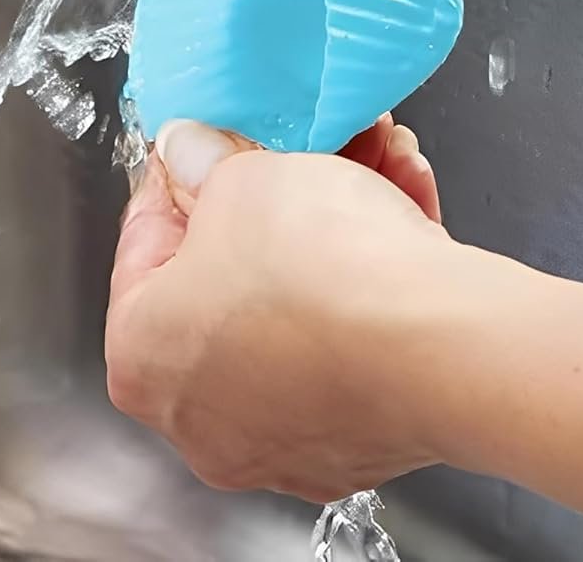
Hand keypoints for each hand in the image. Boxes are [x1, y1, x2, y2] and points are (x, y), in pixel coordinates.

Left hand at [105, 115, 456, 501]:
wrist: (440, 346)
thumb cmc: (319, 271)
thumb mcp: (238, 175)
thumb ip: (202, 159)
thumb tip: (190, 151)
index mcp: (142, 357)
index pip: (142, 245)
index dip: (181, 177)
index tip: (207, 144)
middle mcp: (203, 418)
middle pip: (230, 275)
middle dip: (275, 197)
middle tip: (296, 147)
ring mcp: (286, 439)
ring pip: (302, 300)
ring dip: (336, 221)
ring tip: (374, 158)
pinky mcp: (362, 437)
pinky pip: (356, 336)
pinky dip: (375, 273)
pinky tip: (405, 203)